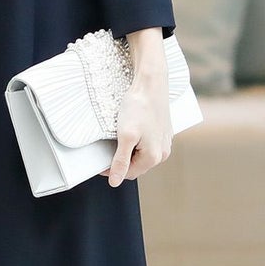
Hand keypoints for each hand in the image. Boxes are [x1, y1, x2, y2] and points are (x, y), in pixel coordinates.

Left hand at [99, 34, 172, 185]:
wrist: (151, 83)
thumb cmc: (139, 107)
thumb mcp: (126, 136)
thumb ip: (121, 161)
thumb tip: (115, 182)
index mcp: (154, 157)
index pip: (128, 173)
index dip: (111, 169)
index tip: (99, 161)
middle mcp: (162, 152)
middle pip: (136, 165)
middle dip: (121, 160)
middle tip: (107, 148)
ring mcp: (164, 141)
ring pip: (142, 154)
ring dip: (129, 151)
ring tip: (118, 138)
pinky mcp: (163, 132)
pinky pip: (148, 144)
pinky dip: (137, 142)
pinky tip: (130, 130)